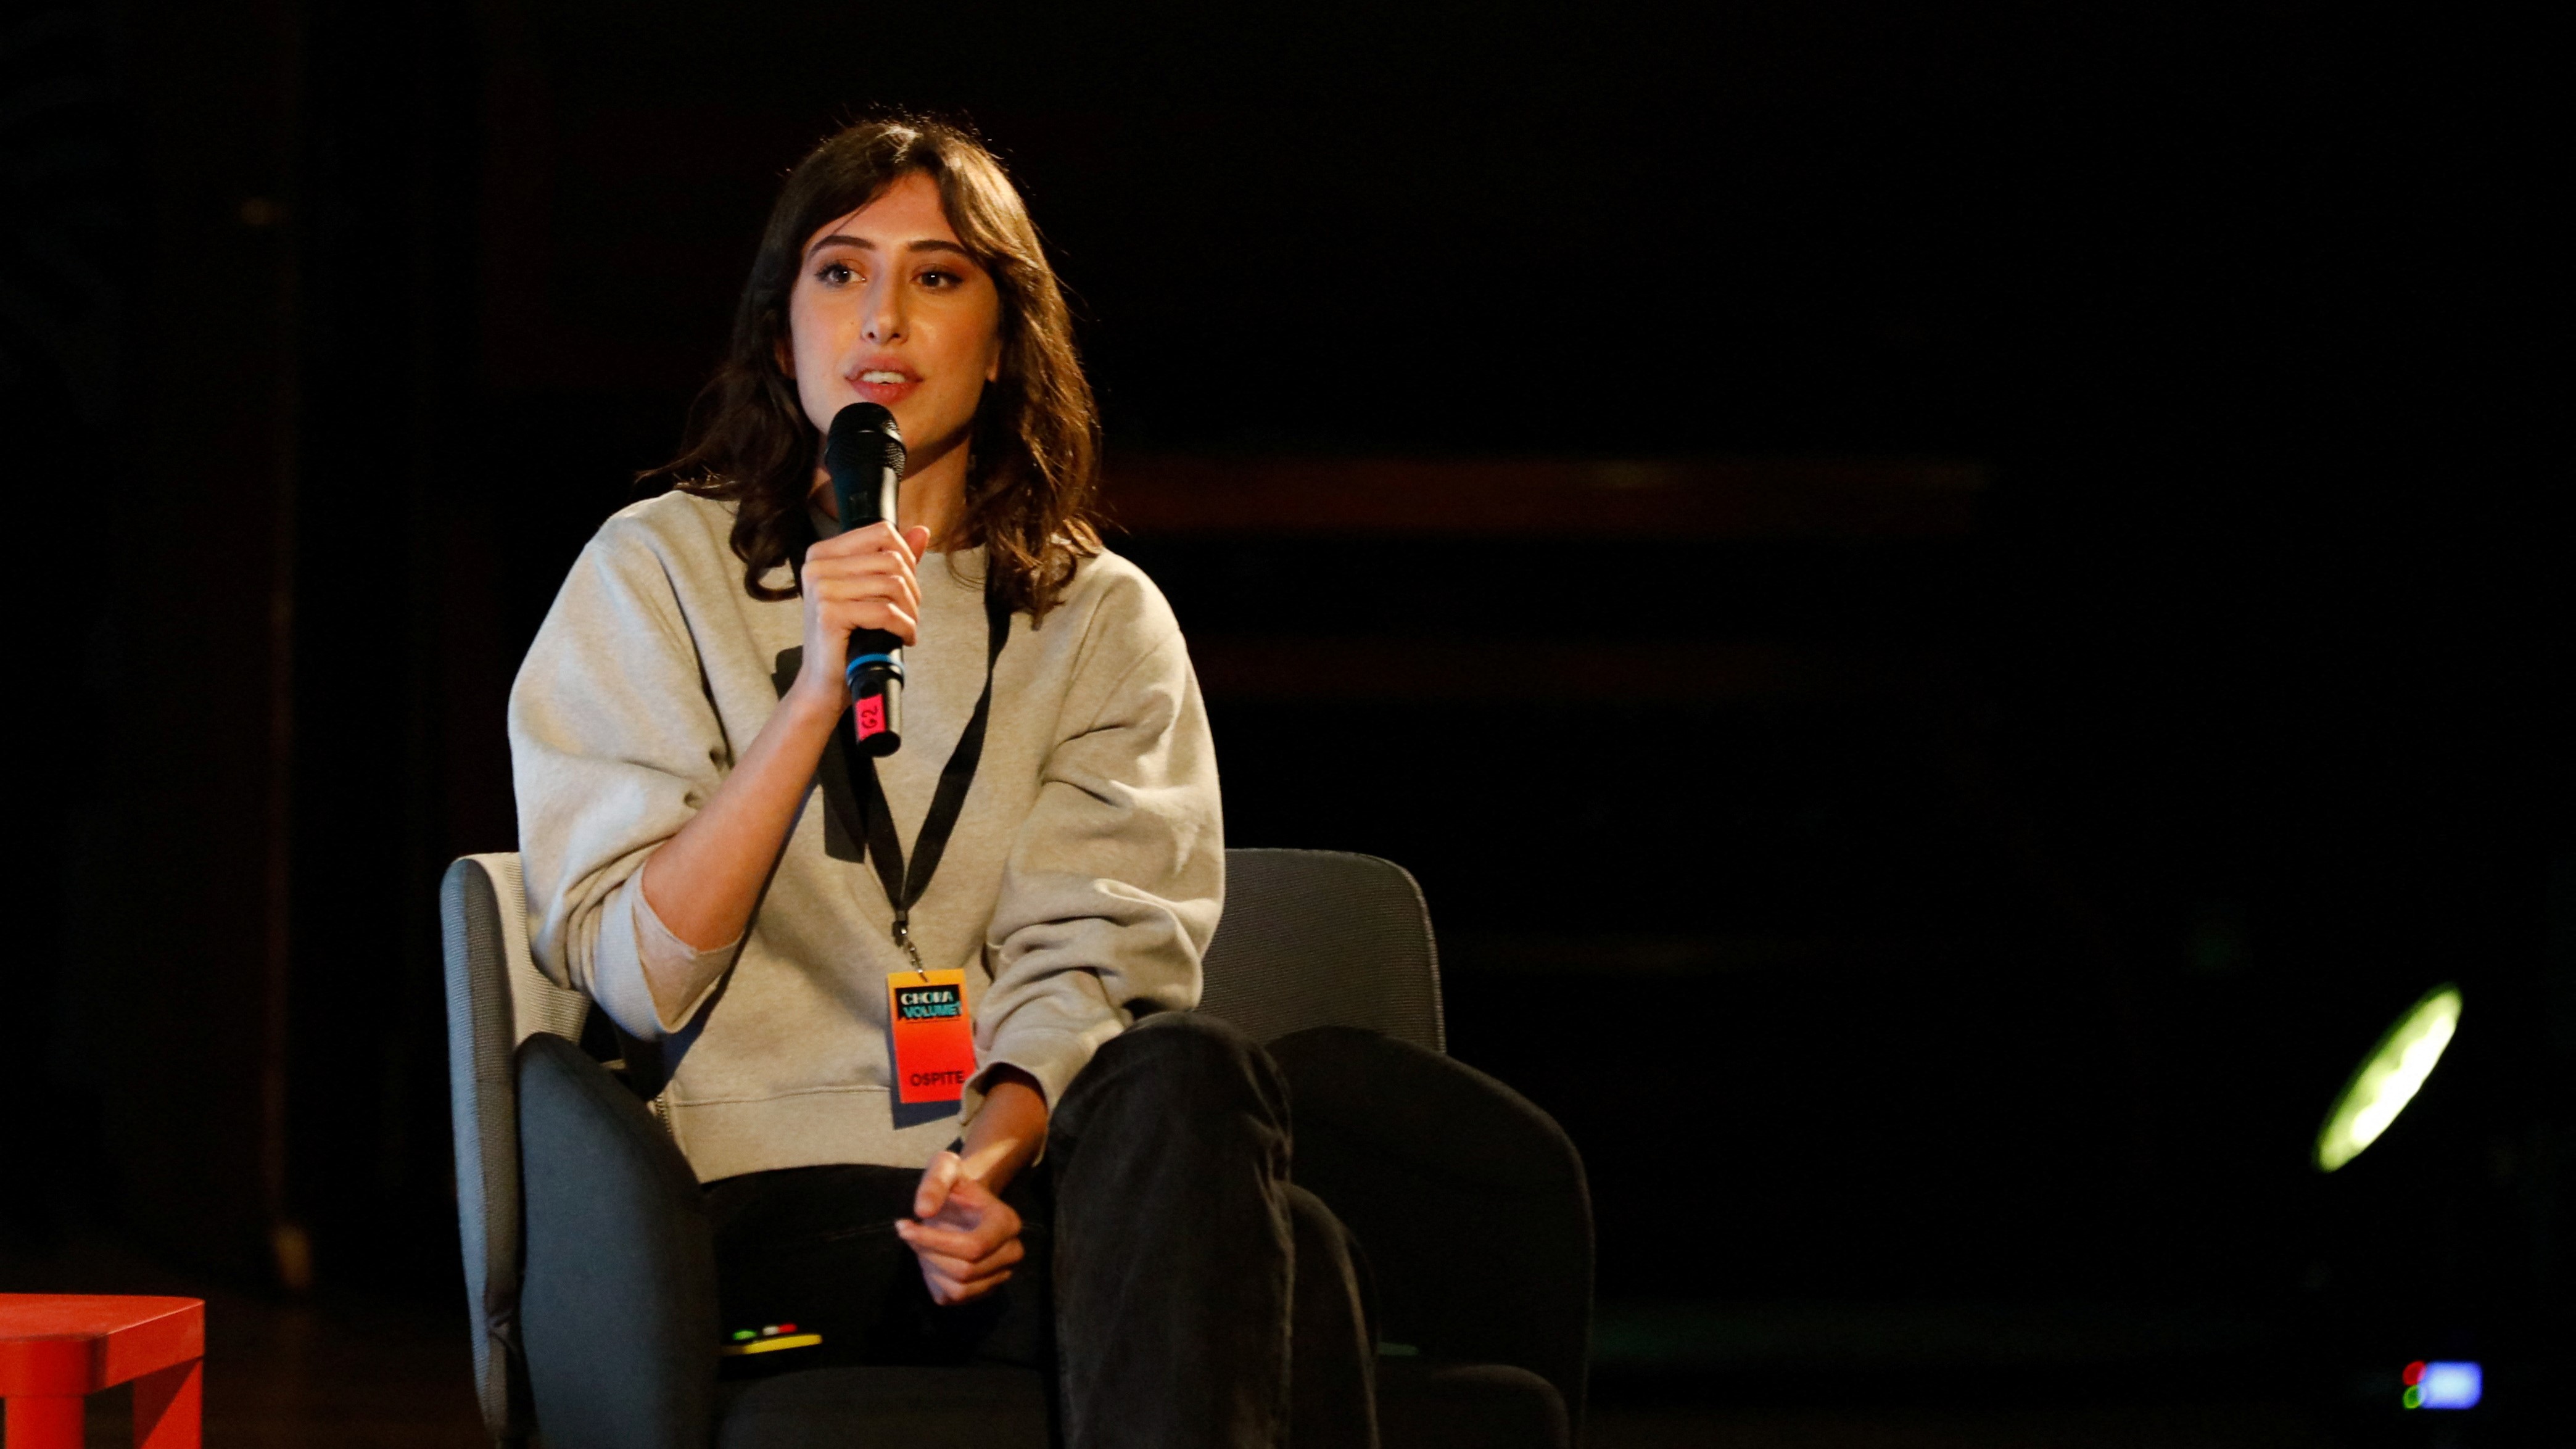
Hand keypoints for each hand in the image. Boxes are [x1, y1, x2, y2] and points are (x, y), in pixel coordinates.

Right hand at [793, 521, 932, 704]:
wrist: (823, 682)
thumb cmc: (848, 638)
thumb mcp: (870, 592)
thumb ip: (892, 559)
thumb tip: (921, 530)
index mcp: (823, 553)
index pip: (882, 532)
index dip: (907, 557)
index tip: (907, 584)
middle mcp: (817, 565)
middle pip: (891, 559)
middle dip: (912, 589)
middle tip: (910, 613)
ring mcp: (821, 588)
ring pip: (893, 584)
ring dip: (911, 611)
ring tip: (907, 627)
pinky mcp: (829, 613)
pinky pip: (886, 612)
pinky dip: (905, 627)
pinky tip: (904, 638)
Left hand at [896, 1150, 1024, 1305]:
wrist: (967, 1204)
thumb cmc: (956, 1187)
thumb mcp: (944, 1169)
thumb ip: (934, 1183)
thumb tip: (923, 1211)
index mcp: (1007, 1223)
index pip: (974, 1246)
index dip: (934, 1242)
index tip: (902, 1226)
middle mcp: (1011, 1253)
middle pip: (965, 1271)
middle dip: (929, 1254)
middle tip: (910, 1234)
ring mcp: (999, 1276)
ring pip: (958, 1290)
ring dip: (930, 1269)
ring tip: (923, 1246)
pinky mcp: (983, 1291)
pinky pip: (951, 1299)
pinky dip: (933, 1281)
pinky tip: (932, 1259)